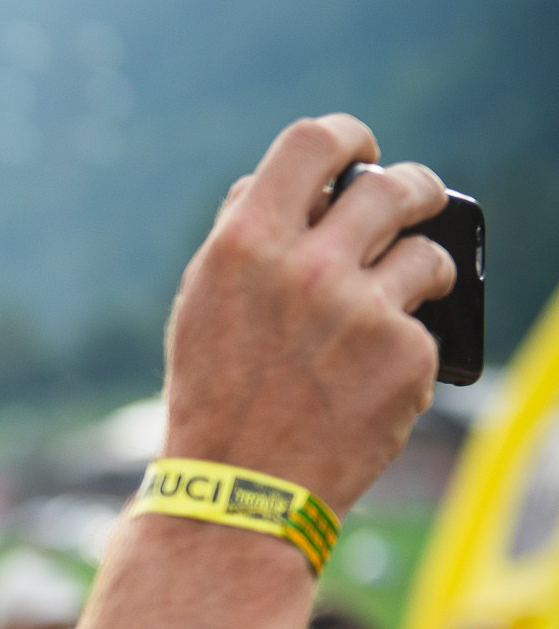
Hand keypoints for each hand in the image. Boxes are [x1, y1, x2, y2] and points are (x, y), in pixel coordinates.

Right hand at [164, 114, 456, 515]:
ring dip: (425, 267)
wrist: (241, 490)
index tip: (361, 152)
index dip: (348, 138)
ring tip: (409, 292)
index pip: (314, 143)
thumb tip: (283, 185)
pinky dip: (406, 348)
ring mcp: (363, 311)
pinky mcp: (406, 357)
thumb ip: (240, 236)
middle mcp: (307, 267)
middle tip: (417, 201)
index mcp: (245, 244)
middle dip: (415, 189)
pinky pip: (425, 328)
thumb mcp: (199, 304)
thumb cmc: (214, 396)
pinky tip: (372, 378)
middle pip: (393, 185)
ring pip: (428, 254)